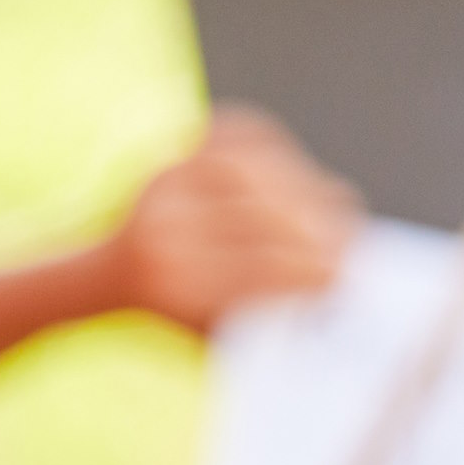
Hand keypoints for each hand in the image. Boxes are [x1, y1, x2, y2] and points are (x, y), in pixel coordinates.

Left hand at [102, 106, 358, 332]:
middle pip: (258, 216)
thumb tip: (339, 279)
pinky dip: (275, 145)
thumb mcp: (224, 332)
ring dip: (303, 184)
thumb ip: (273, 311)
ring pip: (248, 169)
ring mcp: (164, 186)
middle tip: (350, 237)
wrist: (113, 275)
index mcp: (178, 288)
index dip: (311, 270)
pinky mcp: (172, 153)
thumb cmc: (186, 314)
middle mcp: (164, 232)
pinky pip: (233, 132)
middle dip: (317, 226)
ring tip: (333, 202)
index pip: (262, 271)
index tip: (342, 275)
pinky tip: (300, 170)